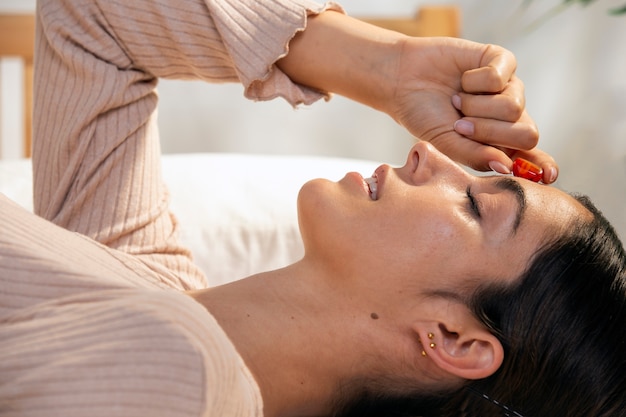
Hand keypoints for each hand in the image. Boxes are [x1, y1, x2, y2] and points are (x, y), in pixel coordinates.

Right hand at [385, 37, 557, 182]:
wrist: (402, 80)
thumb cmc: (423, 114)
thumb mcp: (446, 143)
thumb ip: (476, 156)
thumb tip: (508, 167)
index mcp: (498, 141)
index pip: (530, 156)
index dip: (542, 166)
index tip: (549, 175)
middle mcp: (509, 115)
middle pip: (527, 133)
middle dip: (491, 133)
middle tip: (462, 126)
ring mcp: (508, 87)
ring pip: (513, 107)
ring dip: (476, 107)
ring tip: (456, 102)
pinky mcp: (501, 60)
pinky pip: (500, 77)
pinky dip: (474, 82)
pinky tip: (463, 80)